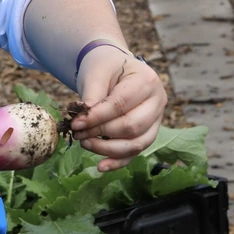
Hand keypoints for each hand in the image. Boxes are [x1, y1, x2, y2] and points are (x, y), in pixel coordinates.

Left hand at [73, 47, 166, 171]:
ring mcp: (156, 120)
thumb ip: (92, 95)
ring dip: (108, 149)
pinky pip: (136, 152)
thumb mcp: (96, 72)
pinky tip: (101, 167)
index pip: (120, 105)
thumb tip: (83, 120)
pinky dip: (119, 161)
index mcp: (147, 81)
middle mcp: (158, 102)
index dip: (97, 117)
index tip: (75, 123)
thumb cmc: (105, 66)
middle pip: (132, 126)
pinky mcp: (148, 133)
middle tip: (77, 133)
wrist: (114, 66)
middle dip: (101, 133)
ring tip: (84, 144)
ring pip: (137, 143)